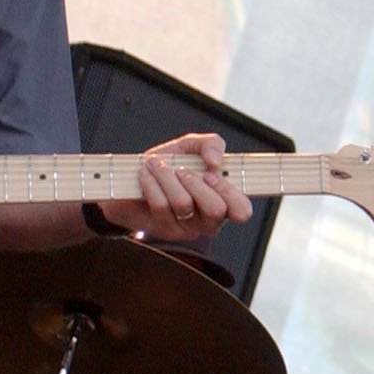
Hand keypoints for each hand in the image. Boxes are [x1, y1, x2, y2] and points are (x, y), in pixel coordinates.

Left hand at [94, 133, 252, 240]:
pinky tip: (145, 174)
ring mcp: (187, 228)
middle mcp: (209, 219)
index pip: (242, 211)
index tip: (210, 174)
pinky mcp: (165, 230)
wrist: (131, 181)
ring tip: (155, 164)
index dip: (230, 193)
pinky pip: (161, 205)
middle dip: (195, 183)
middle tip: (181, 169)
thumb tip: (216, 161)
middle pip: (216, 210)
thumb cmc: (168, 164)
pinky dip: (151, 184)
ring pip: (184, 204)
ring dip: (167, 177)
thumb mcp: (191, 147)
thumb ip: (211, 144)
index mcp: (223, 200)